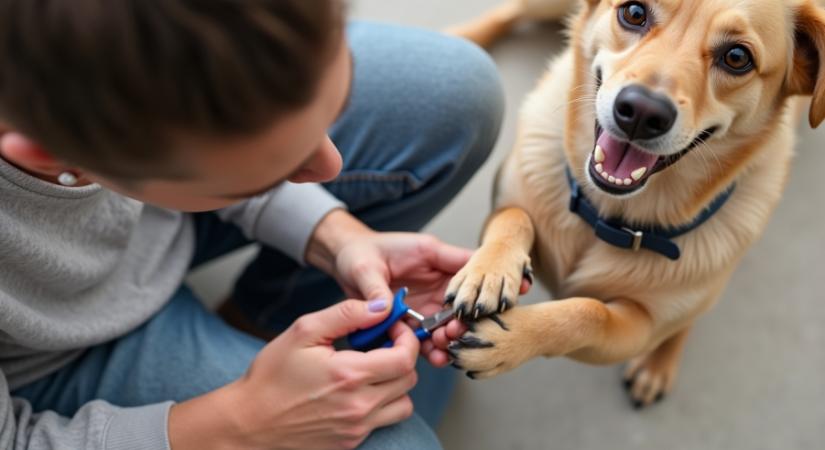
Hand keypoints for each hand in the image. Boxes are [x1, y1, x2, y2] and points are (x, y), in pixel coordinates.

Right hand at [169, 299, 418, 449]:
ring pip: (403, 404)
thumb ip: (347, 314)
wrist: (248, 422)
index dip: (407, 338)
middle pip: (409, 380)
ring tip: (372, 370)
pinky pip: (384, 421)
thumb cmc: (271, 375)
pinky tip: (357, 390)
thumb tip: (381, 306)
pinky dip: (381, 404)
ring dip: (395, 384)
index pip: (405, 358)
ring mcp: (357, 428)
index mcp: (349, 375)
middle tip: (381, 344)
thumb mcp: (303, 331)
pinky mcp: (351, 441)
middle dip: (401, 356)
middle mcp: (359, 406)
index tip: (393, 327)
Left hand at [306, 210, 472, 366]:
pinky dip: (435, 349)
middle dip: (467, 318)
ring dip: (451, 337)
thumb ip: (376, 287)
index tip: (497, 295)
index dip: (486, 280)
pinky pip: (431, 338)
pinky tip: (435, 357)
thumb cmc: (359, 254)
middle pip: (466, 301)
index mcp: (434, 257)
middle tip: (456, 330)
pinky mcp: (416, 322)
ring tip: (443, 346)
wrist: (344, 265)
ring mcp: (429, 304)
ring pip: (452, 323)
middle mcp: (437, 282)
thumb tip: (383, 309)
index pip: (470, 265)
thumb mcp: (365, 266)